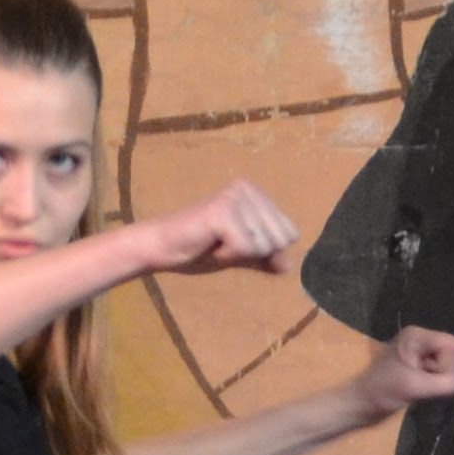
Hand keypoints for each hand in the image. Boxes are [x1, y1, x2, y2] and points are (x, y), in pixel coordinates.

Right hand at [141, 181, 299, 277]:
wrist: (163, 248)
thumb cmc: (199, 249)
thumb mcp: (241, 254)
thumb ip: (265, 256)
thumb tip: (288, 266)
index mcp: (256, 193)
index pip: (290, 232)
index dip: (266, 249)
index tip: (236, 243)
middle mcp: (248, 189)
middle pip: (281, 239)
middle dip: (254, 252)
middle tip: (224, 243)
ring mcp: (235, 198)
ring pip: (264, 245)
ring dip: (238, 254)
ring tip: (216, 242)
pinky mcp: (222, 212)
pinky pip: (245, 248)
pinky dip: (227, 256)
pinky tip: (210, 245)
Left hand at [354, 326, 453, 416]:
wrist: (361, 405)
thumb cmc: (382, 391)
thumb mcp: (413, 386)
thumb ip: (443, 383)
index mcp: (418, 337)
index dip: (451, 363)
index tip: (436, 377)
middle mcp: (421, 342)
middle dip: (448, 372)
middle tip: (429, 385)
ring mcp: (421, 357)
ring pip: (449, 366)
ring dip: (443, 381)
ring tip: (426, 390)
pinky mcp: (420, 371)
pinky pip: (441, 375)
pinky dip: (438, 385)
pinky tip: (427, 394)